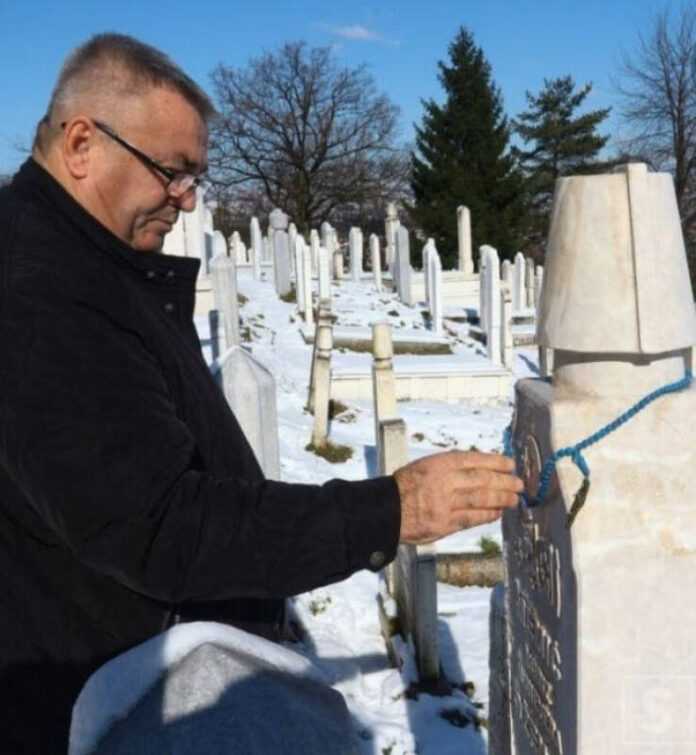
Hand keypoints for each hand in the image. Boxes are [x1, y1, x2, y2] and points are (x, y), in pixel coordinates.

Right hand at [394, 450, 522, 543]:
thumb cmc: (406, 486)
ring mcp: (445, 503)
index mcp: (439, 463)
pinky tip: (497, 512)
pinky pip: (472, 518)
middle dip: (504, 481)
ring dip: (501, 499)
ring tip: (514, 499)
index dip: (496, 462)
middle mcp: (444, 481)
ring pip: (480, 499)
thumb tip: (480, 469)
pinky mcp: (445, 523)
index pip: (474, 460)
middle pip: (482, 479)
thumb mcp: (426, 465)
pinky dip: (487, 515)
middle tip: (519, 483)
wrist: (387, 509)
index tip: (510, 464)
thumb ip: (450, 466)